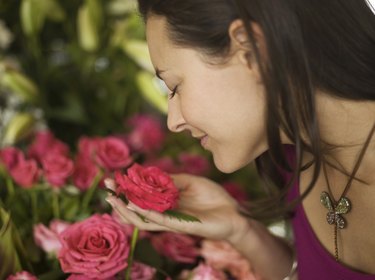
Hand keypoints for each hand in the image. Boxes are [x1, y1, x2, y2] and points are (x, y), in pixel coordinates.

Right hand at [105, 174, 249, 241]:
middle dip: (119, 200)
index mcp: (166, 202)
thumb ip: (170, 180)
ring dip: (127, 211)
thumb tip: (150, 173)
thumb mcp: (189, 182)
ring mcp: (172, 221)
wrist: (233, 212)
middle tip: (106, 188)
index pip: (141, 197)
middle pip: (136, 210)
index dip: (126, 189)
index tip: (113, 178)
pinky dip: (146, 213)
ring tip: (114, 199)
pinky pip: (160, 220)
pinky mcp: (182, 226)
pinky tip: (135, 205)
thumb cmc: (212, 197)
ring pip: (143, 220)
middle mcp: (165, 213)